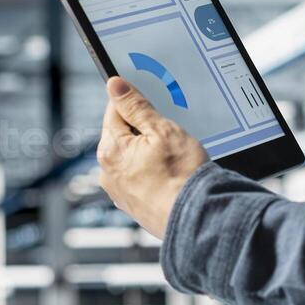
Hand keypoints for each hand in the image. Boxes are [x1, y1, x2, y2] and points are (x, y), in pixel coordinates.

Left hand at [97, 76, 208, 238]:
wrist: (196, 219)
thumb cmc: (182, 177)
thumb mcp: (163, 130)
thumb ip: (136, 106)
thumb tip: (115, 85)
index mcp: (110, 150)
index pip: (115, 111)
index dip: (135, 103)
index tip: (151, 102)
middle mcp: (107, 172)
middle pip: (122, 135)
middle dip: (144, 131)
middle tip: (170, 134)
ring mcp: (119, 192)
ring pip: (132, 158)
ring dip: (148, 153)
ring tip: (173, 158)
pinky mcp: (133, 206)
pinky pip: (139, 178)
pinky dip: (152, 173)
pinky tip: (170, 175)